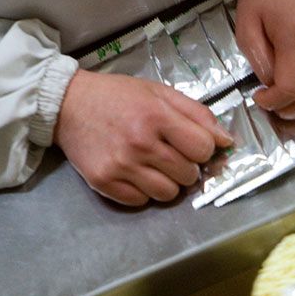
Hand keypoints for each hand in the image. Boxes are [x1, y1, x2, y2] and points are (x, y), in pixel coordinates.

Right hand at [54, 70, 232, 204]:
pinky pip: (141, 202)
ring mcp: (121, 166)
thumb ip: (197, 114)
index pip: (203, 149)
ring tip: (153, 166)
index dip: (202, 149)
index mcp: (157, 116)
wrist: (68, 104)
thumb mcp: (160, 93)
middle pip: (188, 175)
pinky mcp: (104, 183)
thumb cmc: (118, 97)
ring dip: (167, 183)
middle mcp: (140, 143)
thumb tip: (227, 141)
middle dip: (185, 166)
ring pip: (168, 194)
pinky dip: (143, 191)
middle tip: (169, 153)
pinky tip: (134, 173)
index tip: (191, 144)